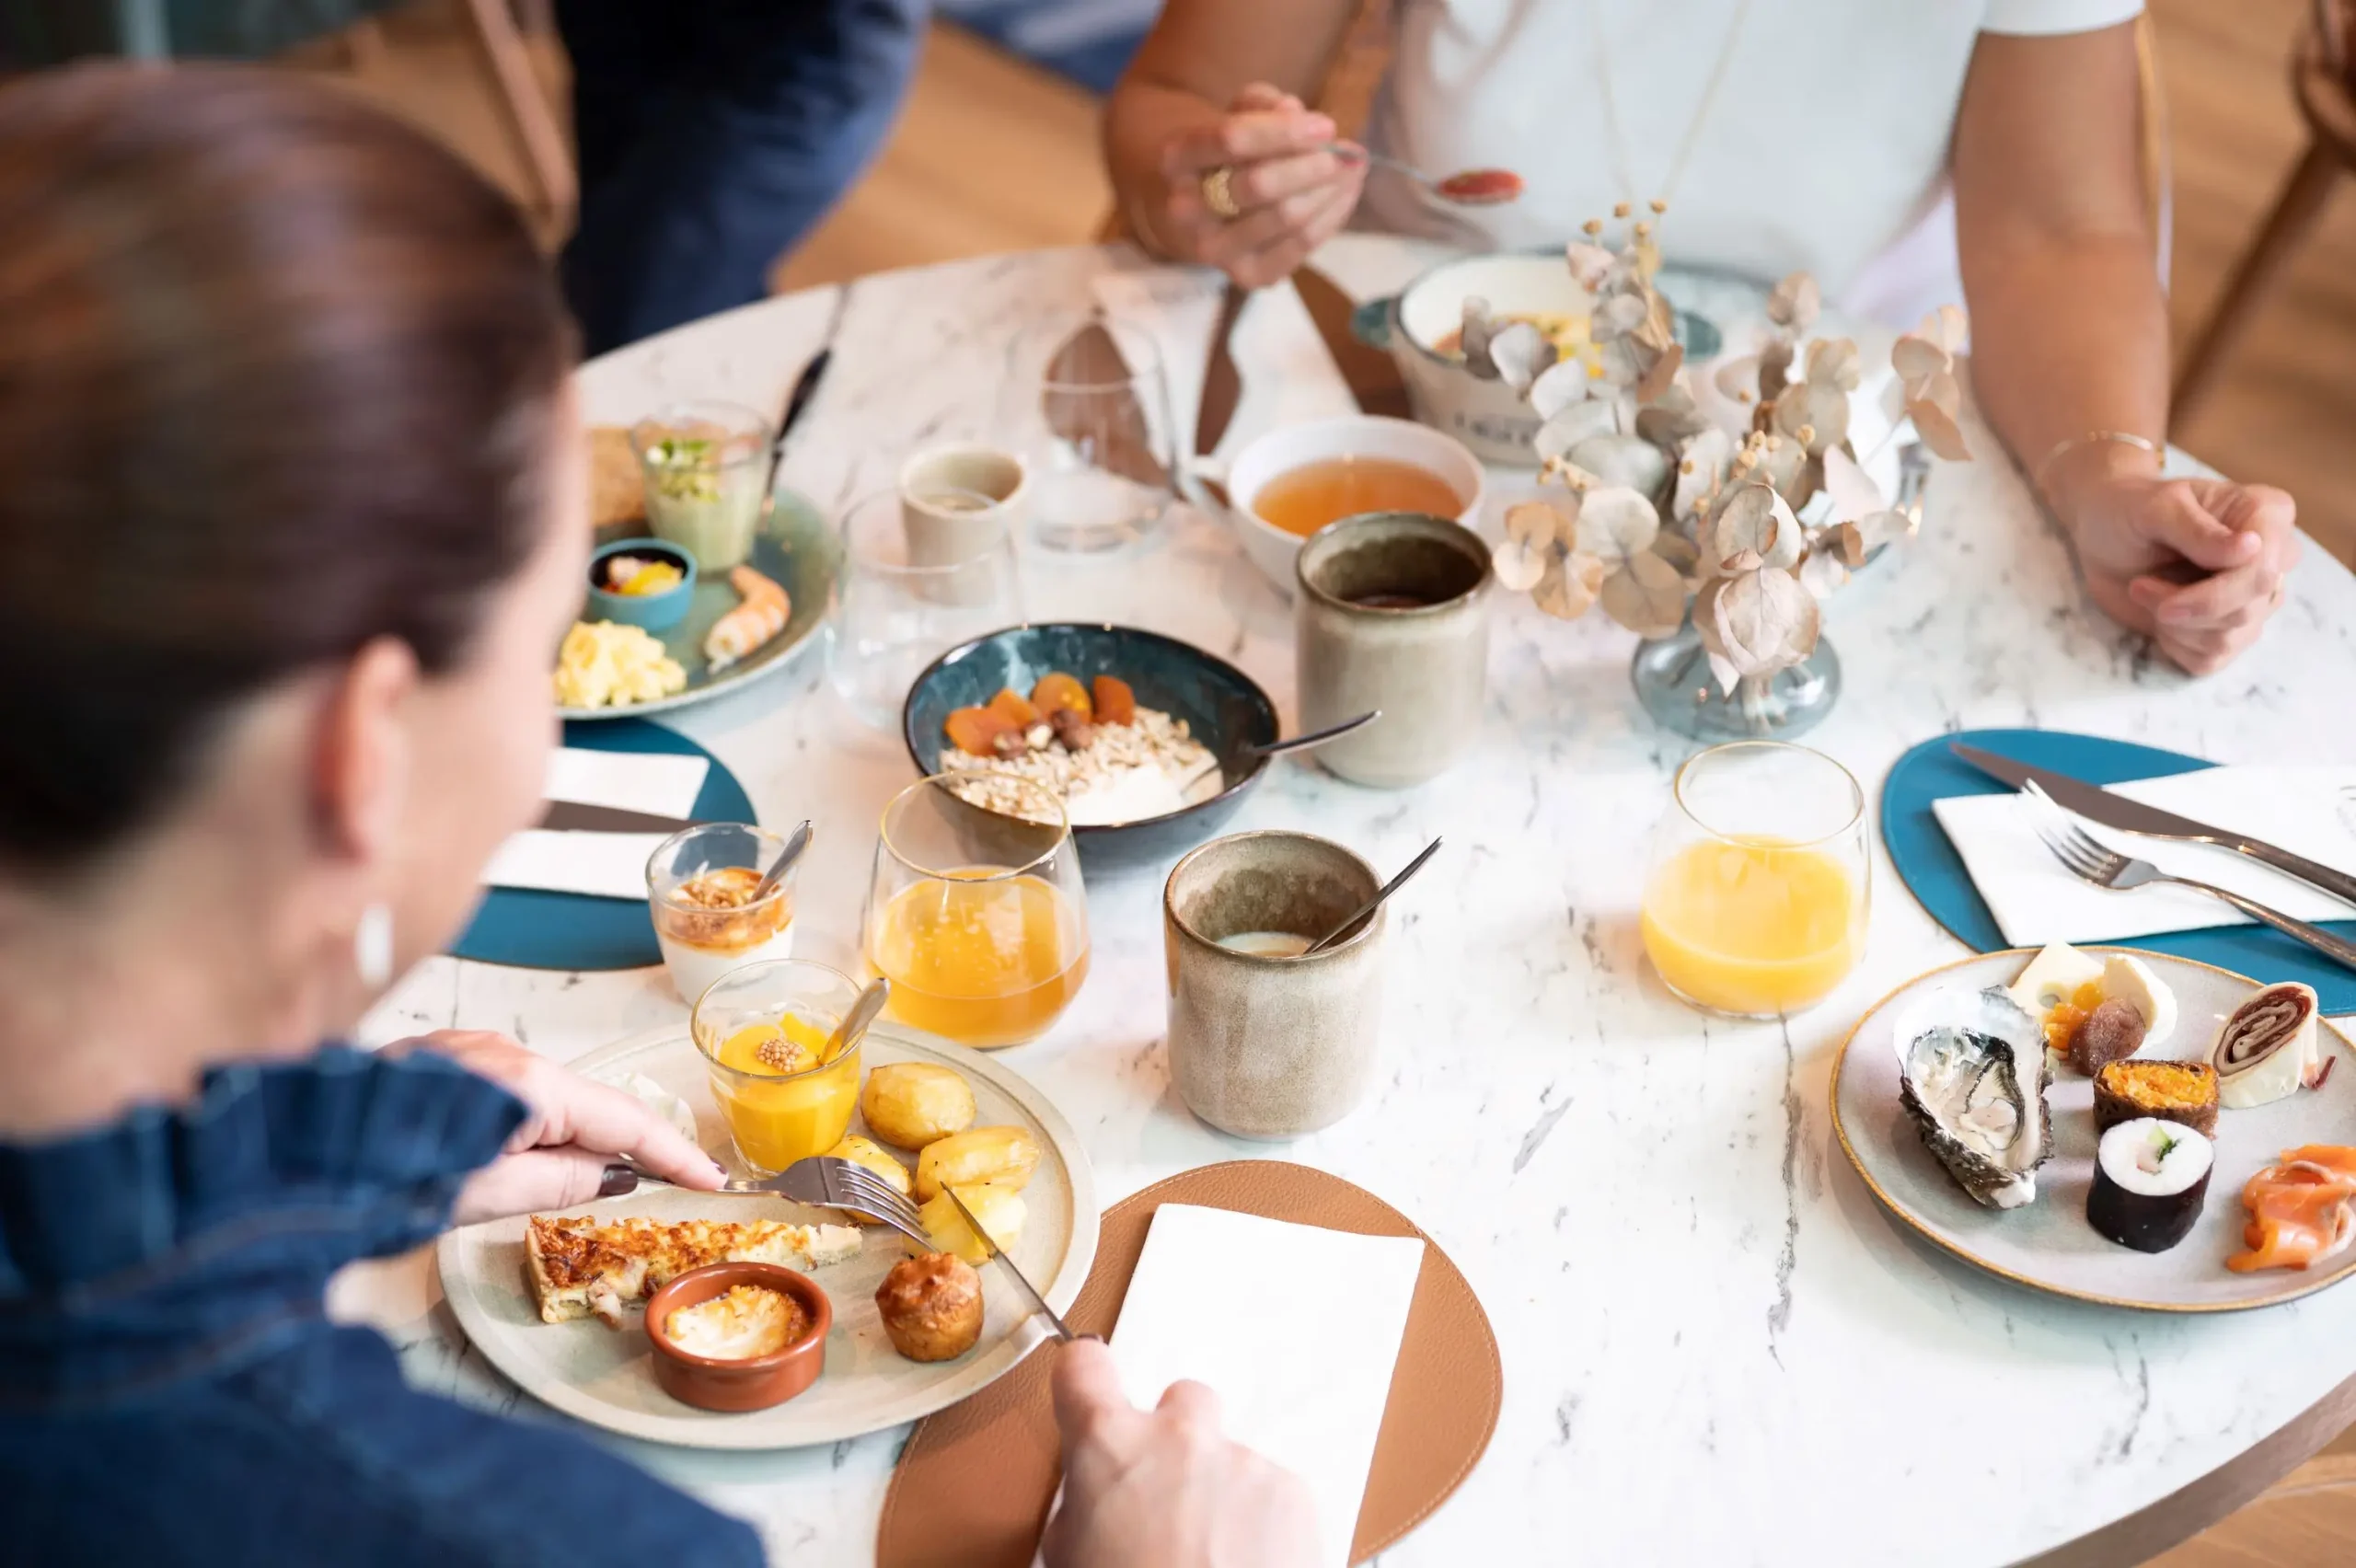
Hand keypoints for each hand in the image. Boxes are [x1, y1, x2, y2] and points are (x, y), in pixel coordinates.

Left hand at [395, 1030, 724, 1223]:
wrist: (284, 1154)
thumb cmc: (375, 1177)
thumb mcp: (484, 1196)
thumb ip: (560, 1182)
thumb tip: (613, 1175)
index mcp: (525, 1083)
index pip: (624, 1121)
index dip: (674, 1153)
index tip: (712, 1178)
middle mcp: (502, 1050)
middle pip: (586, 1104)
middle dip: (615, 1148)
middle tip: (651, 1189)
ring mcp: (467, 1049)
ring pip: (544, 1098)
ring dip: (561, 1141)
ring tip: (551, 1187)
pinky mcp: (438, 1059)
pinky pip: (507, 1090)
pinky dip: (524, 1125)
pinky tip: (505, 1159)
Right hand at [1042, 1338, 1319, 1567]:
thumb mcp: (1070, 1558)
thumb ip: (1083, 1507)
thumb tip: (1096, 1501)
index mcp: (1109, 1448)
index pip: (1084, 1367)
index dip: (1085, 1378)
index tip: (1089, 1389)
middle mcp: (1180, 1437)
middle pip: (1182, 1399)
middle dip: (1178, 1441)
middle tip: (1171, 1504)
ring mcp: (1243, 1460)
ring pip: (1232, 1459)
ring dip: (1224, 1495)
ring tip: (1213, 1558)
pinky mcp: (1294, 1493)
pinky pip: (1274, 1493)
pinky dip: (1264, 1526)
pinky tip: (1247, 1567)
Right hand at [1141, 83, 1365, 288]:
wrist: (1191, 206)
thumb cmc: (1221, 152)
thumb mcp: (1232, 113)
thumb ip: (1262, 105)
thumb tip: (1296, 112)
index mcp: (1176, 158)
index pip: (1231, 140)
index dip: (1284, 132)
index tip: (1327, 126)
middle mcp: (1185, 210)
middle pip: (1260, 186)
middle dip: (1313, 167)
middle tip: (1349, 153)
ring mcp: (1214, 250)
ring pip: (1286, 218)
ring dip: (1331, 191)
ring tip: (1354, 169)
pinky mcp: (1245, 277)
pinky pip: (1300, 247)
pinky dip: (1331, 218)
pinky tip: (1345, 195)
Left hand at [2060, 456, 2300, 675]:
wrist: (2101, 535)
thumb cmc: (2129, 510)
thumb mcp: (2155, 508)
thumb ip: (2199, 530)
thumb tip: (2252, 548)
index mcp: (2268, 514)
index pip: (2264, 570)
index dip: (2218, 594)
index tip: (2169, 603)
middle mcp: (2273, 556)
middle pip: (2249, 609)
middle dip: (2186, 609)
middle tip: (2139, 586)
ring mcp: (2254, 596)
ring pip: (2232, 638)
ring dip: (2176, 627)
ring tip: (2144, 590)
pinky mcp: (2229, 628)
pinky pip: (2214, 659)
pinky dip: (2176, 646)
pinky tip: (2158, 617)